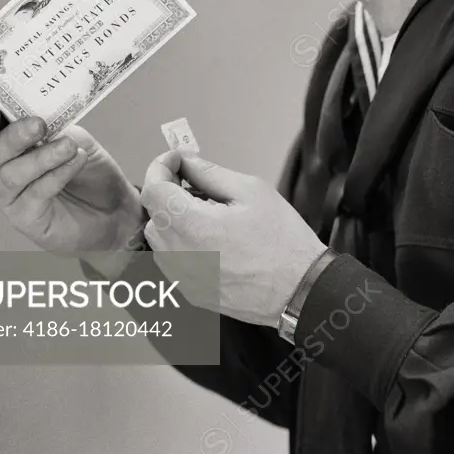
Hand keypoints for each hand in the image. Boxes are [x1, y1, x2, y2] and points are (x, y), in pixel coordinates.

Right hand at [0, 102, 141, 256]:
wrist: (112, 210)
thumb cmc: (90, 173)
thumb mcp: (78, 140)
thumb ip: (59, 128)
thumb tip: (47, 115)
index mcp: (15, 147)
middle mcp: (6, 171)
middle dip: (15, 136)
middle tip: (39, 125)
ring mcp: (13, 197)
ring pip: (13, 175)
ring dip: (42, 157)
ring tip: (69, 147)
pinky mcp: (26, 219)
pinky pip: (35, 195)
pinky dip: (56, 176)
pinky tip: (75, 163)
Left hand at [140, 152, 327, 326]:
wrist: (301, 289)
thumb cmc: (282, 238)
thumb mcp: (252, 191)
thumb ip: (210, 173)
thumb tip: (186, 161)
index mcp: (193, 227)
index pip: (153, 190)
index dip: (160, 168)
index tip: (177, 160)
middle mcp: (180, 257)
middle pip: (153, 215)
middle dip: (166, 193)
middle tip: (193, 181)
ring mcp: (183, 280)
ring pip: (159, 240)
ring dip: (172, 220)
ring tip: (204, 211)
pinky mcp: (191, 294)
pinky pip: (171, 261)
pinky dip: (180, 243)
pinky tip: (208, 237)